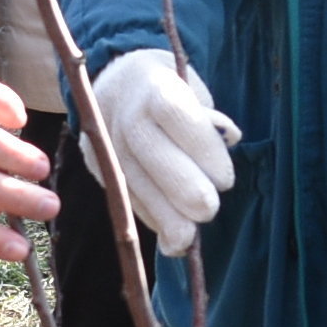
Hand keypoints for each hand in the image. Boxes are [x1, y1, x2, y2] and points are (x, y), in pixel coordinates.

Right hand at [84, 47, 239, 252]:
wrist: (116, 85)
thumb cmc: (169, 92)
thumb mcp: (191, 91)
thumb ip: (208, 118)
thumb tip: (229, 137)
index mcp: (154, 88)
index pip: (176, 116)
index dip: (203, 150)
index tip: (225, 179)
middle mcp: (126, 115)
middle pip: (151, 154)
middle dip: (182, 189)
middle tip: (208, 210)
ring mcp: (107, 142)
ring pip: (134, 183)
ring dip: (163, 216)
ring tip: (186, 241)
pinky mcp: (97, 166)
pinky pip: (125, 197)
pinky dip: (149, 220)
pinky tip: (169, 239)